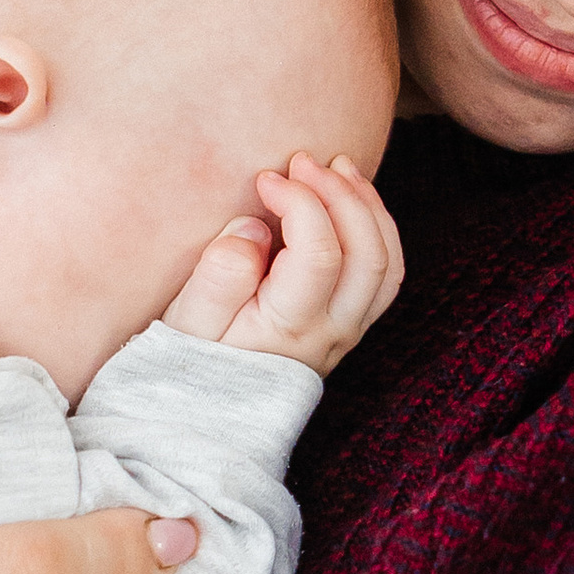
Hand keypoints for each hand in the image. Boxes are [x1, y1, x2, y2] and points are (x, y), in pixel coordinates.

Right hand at [163, 154, 403, 377]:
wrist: (207, 412)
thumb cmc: (190, 358)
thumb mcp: (187, 321)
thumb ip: (218, 275)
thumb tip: (254, 227)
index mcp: (291, 328)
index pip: (320, 252)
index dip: (299, 202)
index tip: (265, 178)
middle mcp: (331, 331)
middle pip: (366, 254)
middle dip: (340, 194)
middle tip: (302, 161)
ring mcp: (347, 330)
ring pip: (386, 263)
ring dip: (367, 207)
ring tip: (337, 167)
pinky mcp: (350, 324)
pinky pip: (385, 275)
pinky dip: (377, 229)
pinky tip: (351, 198)